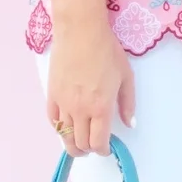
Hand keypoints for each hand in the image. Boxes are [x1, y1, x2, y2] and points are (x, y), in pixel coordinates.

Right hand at [46, 14, 135, 154]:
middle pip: (80, 143)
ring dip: (73, 144)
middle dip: (89, 149)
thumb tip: (130, 124)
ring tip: (80, 142)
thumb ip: (128, 103)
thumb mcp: (126, 76)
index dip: (103, 150)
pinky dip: (60, 128)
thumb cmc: (107, 51)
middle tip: (95, 145)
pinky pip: (53, 120)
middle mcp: (80, 110)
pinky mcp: (51, 95)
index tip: (107, 147)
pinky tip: (67, 126)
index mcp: (101, 107)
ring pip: (64, 136)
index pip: (98, 142)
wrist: (80, 31)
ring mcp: (63, 103)